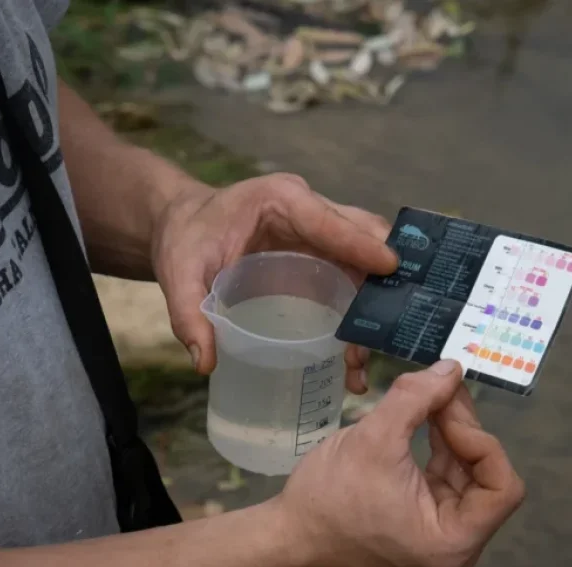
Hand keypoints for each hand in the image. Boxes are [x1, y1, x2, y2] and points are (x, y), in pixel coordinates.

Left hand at [151, 173, 397, 391]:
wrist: (184, 225)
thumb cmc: (185, 238)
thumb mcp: (178, 272)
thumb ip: (189, 313)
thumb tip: (206, 362)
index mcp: (280, 200)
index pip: (329, 220)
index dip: (360, 243)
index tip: (390, 266)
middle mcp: (309, 210)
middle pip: (362, 234)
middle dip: (382, 274)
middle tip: (393, 318)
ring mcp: (321, 232)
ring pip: (365, 258)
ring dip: (376, 299)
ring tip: (368, 353)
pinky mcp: (323, 254)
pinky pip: (354, 275)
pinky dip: (363, 308)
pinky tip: (358, 350)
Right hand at [275, 359, 524, 566]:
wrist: (288, 537)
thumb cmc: (329, 497)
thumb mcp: (375, 438)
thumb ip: (418, 397)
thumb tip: (451, 367)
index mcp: (454, 542)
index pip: (503, 486)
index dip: (480, 440)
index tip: (446, 409)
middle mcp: (458, 550)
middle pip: (486, 478)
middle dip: (463, 429)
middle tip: (441, 390)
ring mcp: (442, 541)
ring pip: (468, 476)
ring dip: (451, 435)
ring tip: (430, 400)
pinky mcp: (426, 530)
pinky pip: (447, 484)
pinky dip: (439, 450)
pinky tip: (424, 421)